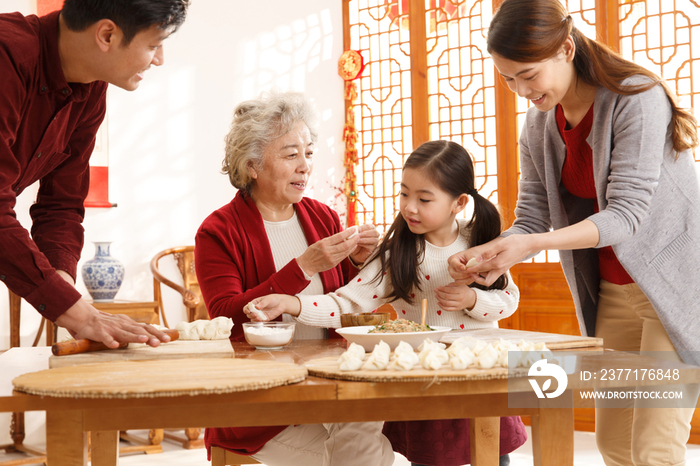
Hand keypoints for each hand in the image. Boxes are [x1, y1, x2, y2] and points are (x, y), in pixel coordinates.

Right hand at [55, 299, 169, 347]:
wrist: (85, 317)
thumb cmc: (107, 324)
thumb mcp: (123, 326)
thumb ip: (135, 331)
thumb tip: (153, 337)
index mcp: (129, 324)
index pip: (146, 327)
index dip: (157, 333)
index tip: (168, 339)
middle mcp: (123, 325)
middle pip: (139, 330)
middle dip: (150, 336)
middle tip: (160, 343)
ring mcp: (111, 328)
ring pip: (125, 333)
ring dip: (134, 337)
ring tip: (144, 340)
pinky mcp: (99, 332)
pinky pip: (105, 337)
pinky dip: (110, 341)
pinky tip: (115, 346)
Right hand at [245, 295, 300, 320]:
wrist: (281, 303)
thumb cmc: (273, 299)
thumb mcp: (267, 299)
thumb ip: (262, 303)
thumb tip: (256, 307)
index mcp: (255, 303)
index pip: (247, 307)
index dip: (246, 310)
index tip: (248, 311)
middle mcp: (256, 309)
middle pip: (249, 314)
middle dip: (251, 315)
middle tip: (256, 314)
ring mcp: (260, 314)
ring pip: (253, 319)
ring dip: (254, 319)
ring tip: (258, 318)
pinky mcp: (264, 319)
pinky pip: (259, 322)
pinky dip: (258, 322)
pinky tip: (261, 320)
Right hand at [297, 227, 360, 275]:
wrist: (307, 265)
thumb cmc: (312, 252)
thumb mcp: (319, 242)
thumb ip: (331, 240)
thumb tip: (343, 235)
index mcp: (323, 244)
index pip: (339, 237)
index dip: (348, 232)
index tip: (353, 229)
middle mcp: (328, 251)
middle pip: (345, 245)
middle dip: (353, 240)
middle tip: (358, 235)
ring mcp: (331, 258)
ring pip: (346, 251)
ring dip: (353, 245)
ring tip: (357, 241)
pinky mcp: (333, 263)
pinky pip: (343, 256)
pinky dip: (349, 251)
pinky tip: (352, 248)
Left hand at [348, 223, 379, 265]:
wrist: (353, 250)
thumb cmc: (354, 240)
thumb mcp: (354, 234)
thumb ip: (355, 231)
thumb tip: (355, 228)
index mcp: (371, 228)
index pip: (370, 226)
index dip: (364, 227)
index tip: (358, 229)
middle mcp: (375, 234)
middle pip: (374, 232)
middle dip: (366, 233)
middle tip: (358, 235)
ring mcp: (375, 242)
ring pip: (373, 239)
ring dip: (364, 239)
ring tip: (357, 240)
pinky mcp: (373, 248)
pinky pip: (370, 246)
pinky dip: (364, 244)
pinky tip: (358, 244)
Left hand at [435, 281, 476, 311]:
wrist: (472, 299)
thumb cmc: (465, 290)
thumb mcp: (461, 285)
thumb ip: (453, 284)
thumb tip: (444, 286)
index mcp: (461, 291)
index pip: (450, 290)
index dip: (443, 288)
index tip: (438, 287)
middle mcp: (460, 298)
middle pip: (447, 296)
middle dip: (439, 293)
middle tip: (435, 290)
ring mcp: (458, 304)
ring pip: (447, 303)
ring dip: (439, 299)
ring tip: (436, 295)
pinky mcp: (457, 309)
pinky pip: (448, 309)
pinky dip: (442, 306)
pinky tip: (438, 302)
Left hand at [448, 235, 533, 285]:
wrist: (528, 245)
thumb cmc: (514, 242)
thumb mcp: (501, 244)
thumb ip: (489, 252)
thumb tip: (478, 259)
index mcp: (498, 263)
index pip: (481, 269)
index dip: (471, 269)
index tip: (463, 269)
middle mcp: (500, 269)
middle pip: (486, 282)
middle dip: (476, 279)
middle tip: (469, 272)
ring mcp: (502, 270)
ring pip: (489, 280)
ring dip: (480, 277)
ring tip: (473, 269)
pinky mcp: (503, 268)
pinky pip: (493, 275)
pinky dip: (486, 273)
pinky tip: (481, 266)